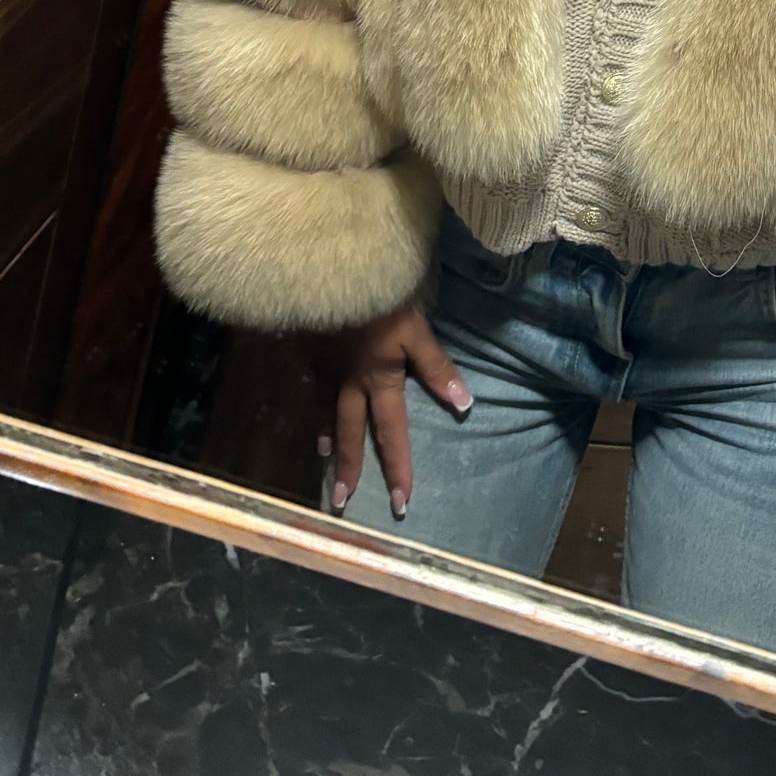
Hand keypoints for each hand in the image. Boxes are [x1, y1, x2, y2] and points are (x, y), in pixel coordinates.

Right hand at [319, 305, 471, 520]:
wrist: (327, 273)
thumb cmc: (377, 298)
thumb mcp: (414, 330)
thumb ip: (437, 367)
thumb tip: (464, 405)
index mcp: (379, 379)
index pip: (392, 431)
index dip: (397, 466)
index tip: (399, 502)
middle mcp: (350, 382)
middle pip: (351, 430)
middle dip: (350, 467)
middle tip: (342, 500)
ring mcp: (326, 366)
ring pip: (326, 408)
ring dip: (328, 435)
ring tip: (325, 456)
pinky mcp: (311, 347)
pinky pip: (311, 380)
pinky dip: (311, 396)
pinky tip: (311, 392)